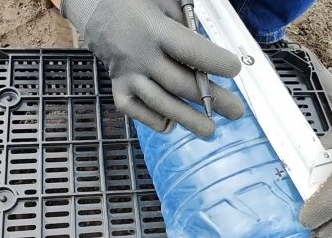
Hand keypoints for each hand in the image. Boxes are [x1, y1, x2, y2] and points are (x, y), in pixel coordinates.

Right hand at [62, 0, 244, 136]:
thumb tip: (208, 52)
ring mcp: (127, 76)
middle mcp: (140, 56)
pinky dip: (155, 121)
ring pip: (160, 103)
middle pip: (179, 83)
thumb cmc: (136, 3)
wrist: (95, 9)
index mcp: (154, 29)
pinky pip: (136, 111)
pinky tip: (173, 125)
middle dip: (212, 99)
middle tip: (236, 111)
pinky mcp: (118, 89)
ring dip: (187, 119)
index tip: (234, 70)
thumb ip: (187, 22)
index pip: (189, 50)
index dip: (214, 62)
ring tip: (209, 130)